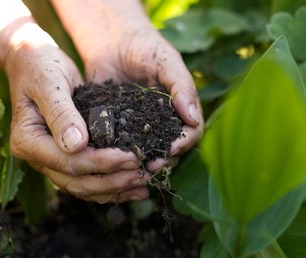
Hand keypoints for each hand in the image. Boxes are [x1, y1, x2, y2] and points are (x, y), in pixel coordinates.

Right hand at [4, 26, 149, 202]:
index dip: (102, 163)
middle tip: (143, 176)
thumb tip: (77, 145)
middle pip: (77, 181)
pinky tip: (133, 187)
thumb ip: (61, 113)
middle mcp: (37, 157)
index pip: (68, 162)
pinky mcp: (65, 157)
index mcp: (28, 141)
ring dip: (114, 189)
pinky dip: (110, 185)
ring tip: (143, 186)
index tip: (132, 157)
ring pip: (83, 187)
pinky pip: (87, 178)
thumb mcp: (50, 83)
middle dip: (112, 181)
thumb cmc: (41, 66)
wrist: (33, 61)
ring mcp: (50, 160)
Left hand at [51, 0, 203, 171]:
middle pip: (171, 148)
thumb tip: (193, 120)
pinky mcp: (119, 127)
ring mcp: (141, 126)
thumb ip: (182, 87)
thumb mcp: (167, 61)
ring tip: (133, 168)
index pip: (191, 133)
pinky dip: (120, 154)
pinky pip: (122, 144)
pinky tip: (113, 159)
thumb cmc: (145, 46)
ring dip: (143, 162)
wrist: (111, 40)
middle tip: (150, 165)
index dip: (184, 143)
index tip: (171, 148)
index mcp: (180, 109)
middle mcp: (163, 122)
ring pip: (148, 151)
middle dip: (163, 159)